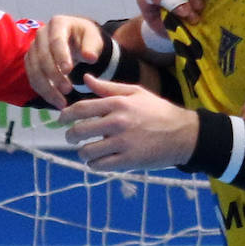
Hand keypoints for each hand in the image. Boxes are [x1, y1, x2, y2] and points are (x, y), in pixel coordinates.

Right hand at [25, 15, 106, 108]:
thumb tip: (90, 57)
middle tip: (68, 90)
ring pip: (35, 70)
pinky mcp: (31, 61)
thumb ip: (92, 47)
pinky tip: (55, 101)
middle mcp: (41, 34)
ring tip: (62, 102)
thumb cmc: (86, 38)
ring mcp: (34, 47)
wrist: (77, 40)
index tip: (68, 70)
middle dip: (54, 75)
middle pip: (43, 56)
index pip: (56, 40)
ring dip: (47, 88)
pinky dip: (42, 91)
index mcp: (58, 23)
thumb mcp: (94, 38)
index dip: (60, 55)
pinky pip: (32, 78)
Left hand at [59, 74, 198, 170]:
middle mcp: (118, 122)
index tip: (60, 120)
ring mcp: (123, 143)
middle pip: (80, 131)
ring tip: (87, 151)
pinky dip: (94, 165)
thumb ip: (108, 88)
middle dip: (70, 136)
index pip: (81, 108)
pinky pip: (100, 166)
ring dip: (83, 153)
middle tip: (72, 138)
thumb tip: (86, 79)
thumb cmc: (158, 111)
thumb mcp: (136, 93)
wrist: (184, 134)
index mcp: (118, 104)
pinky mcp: (129, 160)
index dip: (65, 115)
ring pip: (87, 151)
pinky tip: (98, 161)